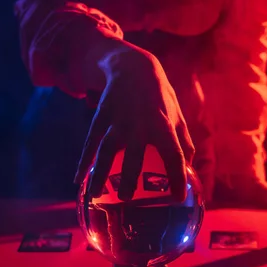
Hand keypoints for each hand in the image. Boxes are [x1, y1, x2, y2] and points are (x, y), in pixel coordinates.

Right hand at [74, 45, 194, 201]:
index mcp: (164, 125)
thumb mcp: (177, 114)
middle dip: (129, 177)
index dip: (178, 177)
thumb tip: (188, 168)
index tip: (178, 198)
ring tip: (94, 194)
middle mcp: (140, 124)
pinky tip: (77, 179)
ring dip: (99, 173)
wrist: (132, 67)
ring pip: (106, 151)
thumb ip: (184, 141)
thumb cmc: (160, 97)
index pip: (174, 155)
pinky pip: (90, 143)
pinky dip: (83, 161)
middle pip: (134, 156)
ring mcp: (118, 120)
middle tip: (126, 198)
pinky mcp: (101, 117)